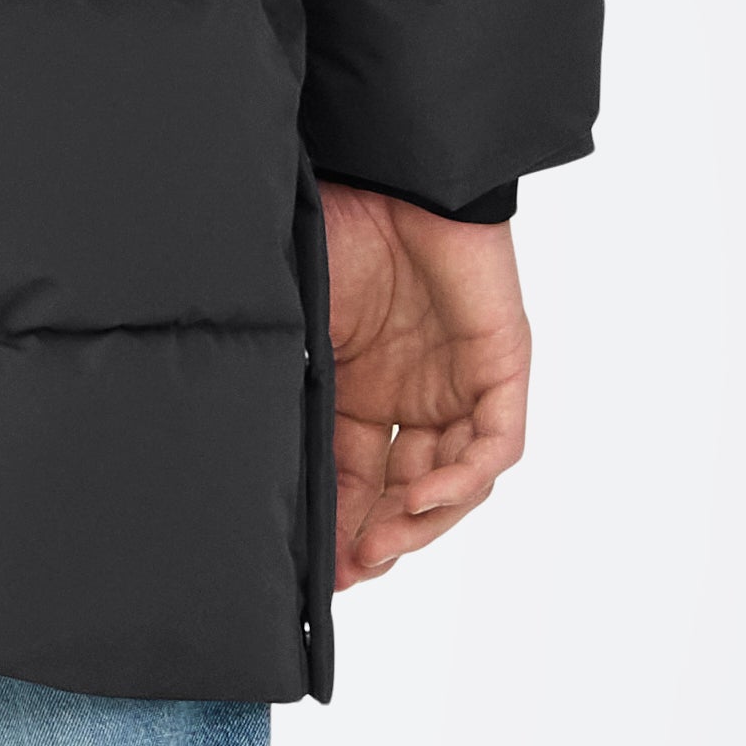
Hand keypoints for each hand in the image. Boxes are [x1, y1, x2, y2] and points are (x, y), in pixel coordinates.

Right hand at [320, 184, 531, 586]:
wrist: (392, 173)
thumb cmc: (338, 231)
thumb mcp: (300, 332)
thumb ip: (288, 394)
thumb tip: (244, 465)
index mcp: (362, 390)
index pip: (354, 477)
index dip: (337, 525)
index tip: (315, 571)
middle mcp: (414, 396)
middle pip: (405, 493)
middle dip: (379, 539)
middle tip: (349, 572)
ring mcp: (460, 384)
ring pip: (455, 480)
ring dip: (420, 522)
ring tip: (379, 547)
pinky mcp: (501, 367)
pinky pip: (495, 444)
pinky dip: (462, 478)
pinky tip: (423, 499)